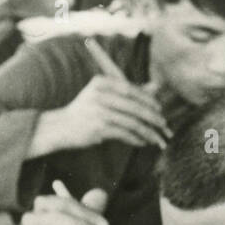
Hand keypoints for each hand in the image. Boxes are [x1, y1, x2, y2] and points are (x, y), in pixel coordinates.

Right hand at [47, 75, 171, 151]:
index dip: (148, 100)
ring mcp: (99, 111)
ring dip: (148, 132)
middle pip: (135, 106)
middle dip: (152, 117)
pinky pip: (125, 134)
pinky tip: (143, 142)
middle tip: (163, 125)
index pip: (131, 90)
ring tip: (156, 138)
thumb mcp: (105, 95)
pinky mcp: (99, 128)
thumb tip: (156, 86)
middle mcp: (100, 94)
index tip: (160, 109)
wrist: (61, 127)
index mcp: (102, 81)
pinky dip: (136, 139)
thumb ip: (130, 91)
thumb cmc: (87, 111)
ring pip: (132, 122)